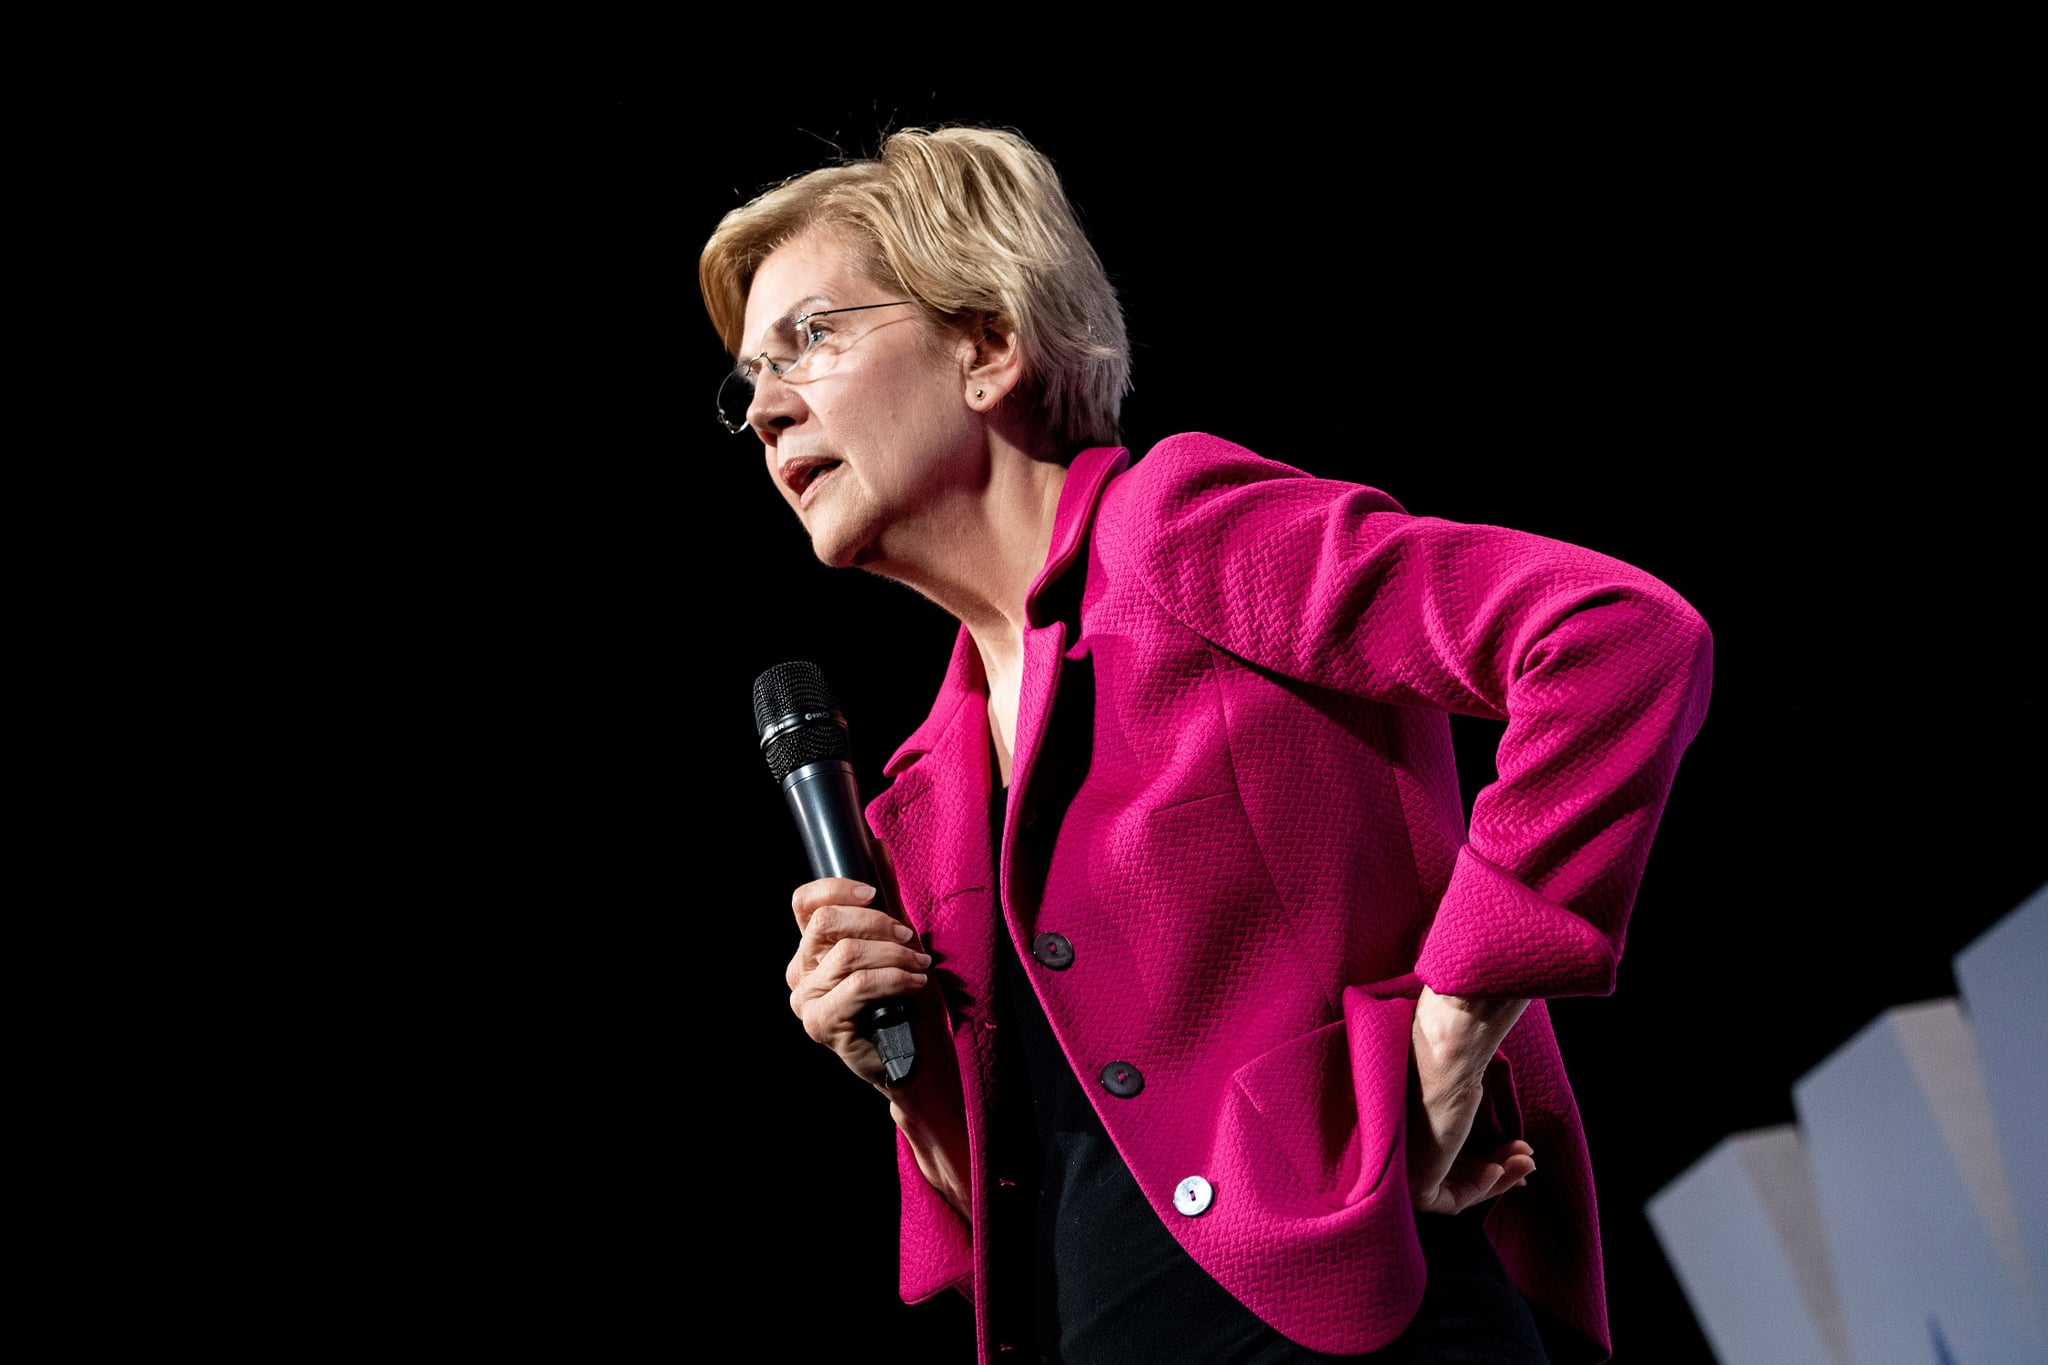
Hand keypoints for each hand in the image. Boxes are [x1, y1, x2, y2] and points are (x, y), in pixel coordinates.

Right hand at [786, 876, 930, 1089]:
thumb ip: (884, 897)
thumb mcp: (894, 941)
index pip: (804, 903)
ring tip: (921, 966)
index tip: (873, 892)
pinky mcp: (821, 1023)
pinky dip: (895, 978)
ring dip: (895, 954)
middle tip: (909, 937)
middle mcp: (800, 971)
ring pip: (848, 954)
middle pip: (826, 923)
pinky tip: (915, 984)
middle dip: (876, 922)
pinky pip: (859, 984)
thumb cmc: (902, 998)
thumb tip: (876, 846)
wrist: (912, 1055)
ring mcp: (806, 999)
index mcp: (811, 947)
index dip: (836, 888)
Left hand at [1406, 986, 1534, 1215]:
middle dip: (1498, 1168)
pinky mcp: (1415, 1185)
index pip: (1442, 1158)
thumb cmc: (1452, 1066)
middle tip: (1528, 1156)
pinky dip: (1483, 1187)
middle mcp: (1398, 1152)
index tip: (1517, 1147)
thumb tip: (1509, 1155)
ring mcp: (1403, 1171)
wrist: (1444, 1059)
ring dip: (1499, 1177)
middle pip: (1451, 1176)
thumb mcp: (1467, 1102)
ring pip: (1455, 1190)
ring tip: (1526, 1159)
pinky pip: (1453, 1202)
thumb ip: (1479, 1130)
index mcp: (1405, 1132)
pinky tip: (1499, 1166)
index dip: (1483, 1160)